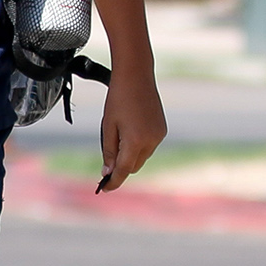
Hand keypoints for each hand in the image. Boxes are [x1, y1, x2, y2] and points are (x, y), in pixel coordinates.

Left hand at [96, 69, 167, 191]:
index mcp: (135, 141)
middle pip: (133, 166)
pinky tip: (129, 130)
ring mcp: (159, 136)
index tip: (104, 189)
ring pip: (141, 157)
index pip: (124, 170)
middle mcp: (151, 141)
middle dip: (121, 167)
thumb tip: (108, 172)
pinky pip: (148, 146)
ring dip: (130, 155)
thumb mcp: (108, 126)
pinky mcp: (162, 129)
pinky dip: (138, 145)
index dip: (113, 182)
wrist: (136, 76)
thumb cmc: (118, 99)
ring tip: (118, 136)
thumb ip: (109, 151)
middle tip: (106, 164)